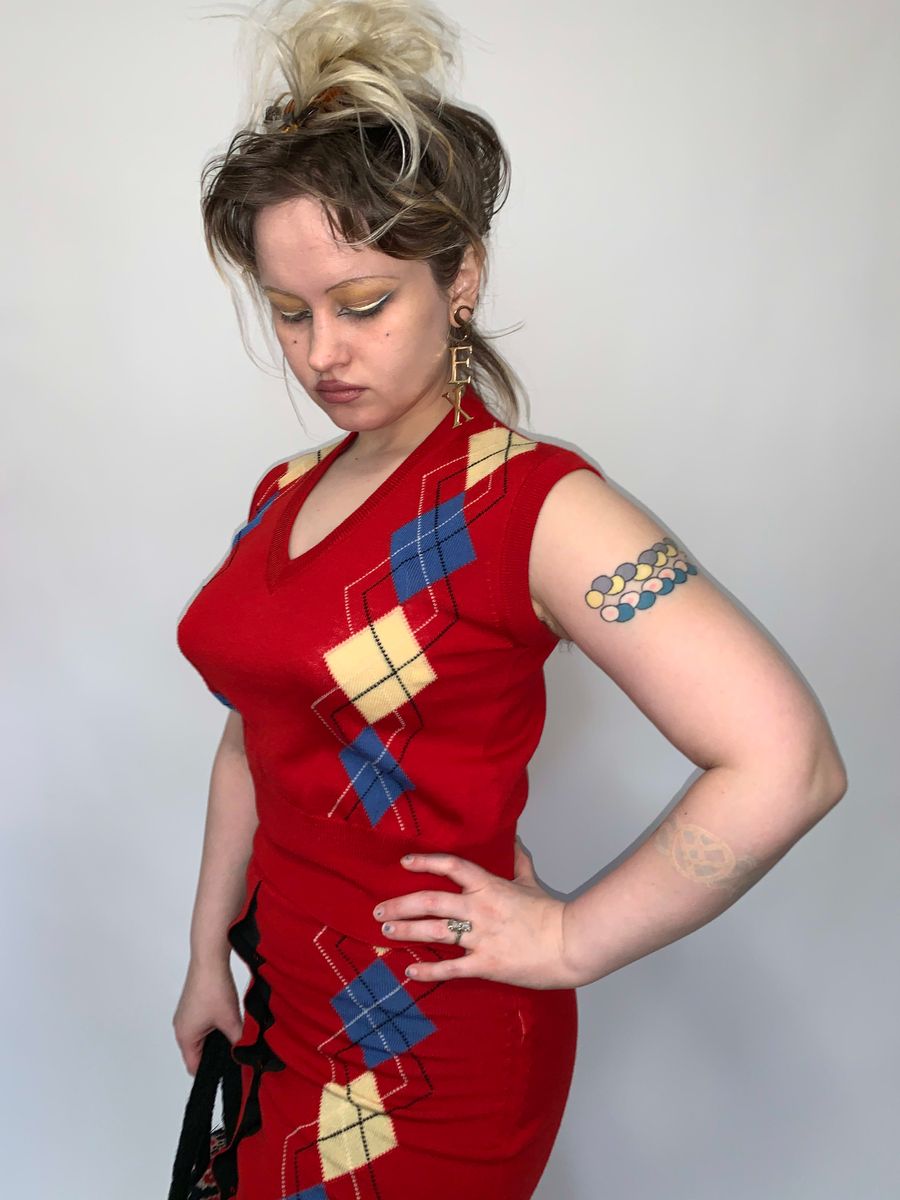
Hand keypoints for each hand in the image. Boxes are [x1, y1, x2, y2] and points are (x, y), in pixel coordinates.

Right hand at [172, 958, 243, 1074]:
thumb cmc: (213, 988)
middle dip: (216, 1053)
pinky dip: (213, 1025)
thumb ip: (238, 1041)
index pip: (194, 1067)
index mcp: (185, 1036)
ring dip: (216, 1037)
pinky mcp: (191, 1004)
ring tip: (233, 1032)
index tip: (228, 1069)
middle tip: (234, 1051)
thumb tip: (245, 1052)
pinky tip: (228, 1018)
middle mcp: (181, 1027)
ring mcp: (185, 1015)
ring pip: (200, 1037)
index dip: (212, 1071)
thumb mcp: (230, 1019)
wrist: (209, 959)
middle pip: (197, 1053)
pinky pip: (201, 1024)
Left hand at [371, 836, 582, 988]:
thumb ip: (518, 861)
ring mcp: (481, 937)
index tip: (404, 863)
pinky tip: (410, 972)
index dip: (426, 862)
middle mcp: (479, 909)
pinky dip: (428, 970)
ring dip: (406, 931)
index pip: (452, 866)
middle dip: (400, 905)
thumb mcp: (531, 882)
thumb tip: (514, 840)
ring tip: (386, 932)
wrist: (570, 943)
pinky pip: (450, 968)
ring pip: (434, 931)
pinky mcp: (485, 964)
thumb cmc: (551, 913)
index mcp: (489, 886)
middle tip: (379, 910)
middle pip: (430, 901)